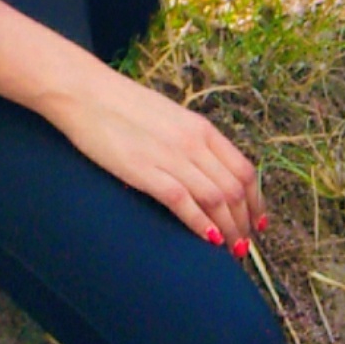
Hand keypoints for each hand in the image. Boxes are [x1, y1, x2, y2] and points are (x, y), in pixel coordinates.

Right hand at [0, 0, 263, 252]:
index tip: (257, 221)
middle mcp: (193, 142)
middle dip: (244, 222)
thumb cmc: (123, 105)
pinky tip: (208, 240)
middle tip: (244, 244)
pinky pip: (183, 203)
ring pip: (215, 199)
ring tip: (230, 250)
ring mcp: (170, 157)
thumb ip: (191, 141)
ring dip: (228, 229)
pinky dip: (200, 225)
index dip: (256, 201)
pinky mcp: (146, 171)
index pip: (244, 170)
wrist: (86, 93)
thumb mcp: (169, 117)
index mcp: (201, 128)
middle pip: (234, 189)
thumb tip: (208, 170)